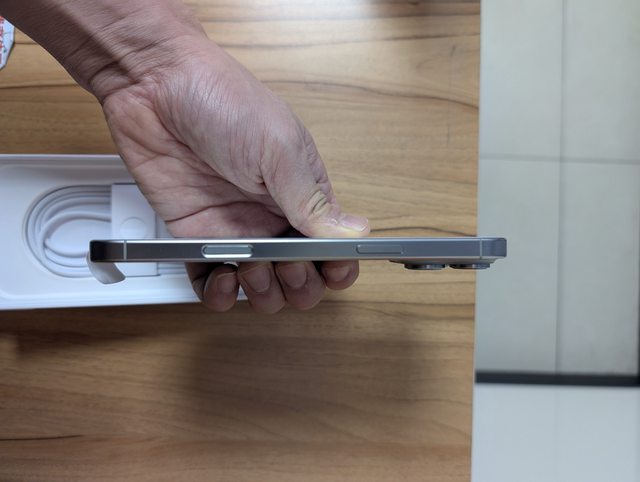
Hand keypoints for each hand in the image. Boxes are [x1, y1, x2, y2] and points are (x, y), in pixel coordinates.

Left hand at [99, 36, 369, 312]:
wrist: (155, 85)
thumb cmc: (222, 100)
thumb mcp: (279, 146)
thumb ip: (312, 198)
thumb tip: (353, 232)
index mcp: (303, 194)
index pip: (334, 247)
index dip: (337, 268)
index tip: (328, 270)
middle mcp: (272, 218)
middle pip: (302, 277)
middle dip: (299, 285)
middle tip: (283, 264)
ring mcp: (235, 231)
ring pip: (261, 288)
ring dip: (263, 293)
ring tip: (251, 269)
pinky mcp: (196, 239)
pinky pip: (212, 283)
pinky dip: (219, 295)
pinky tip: (221, 281)